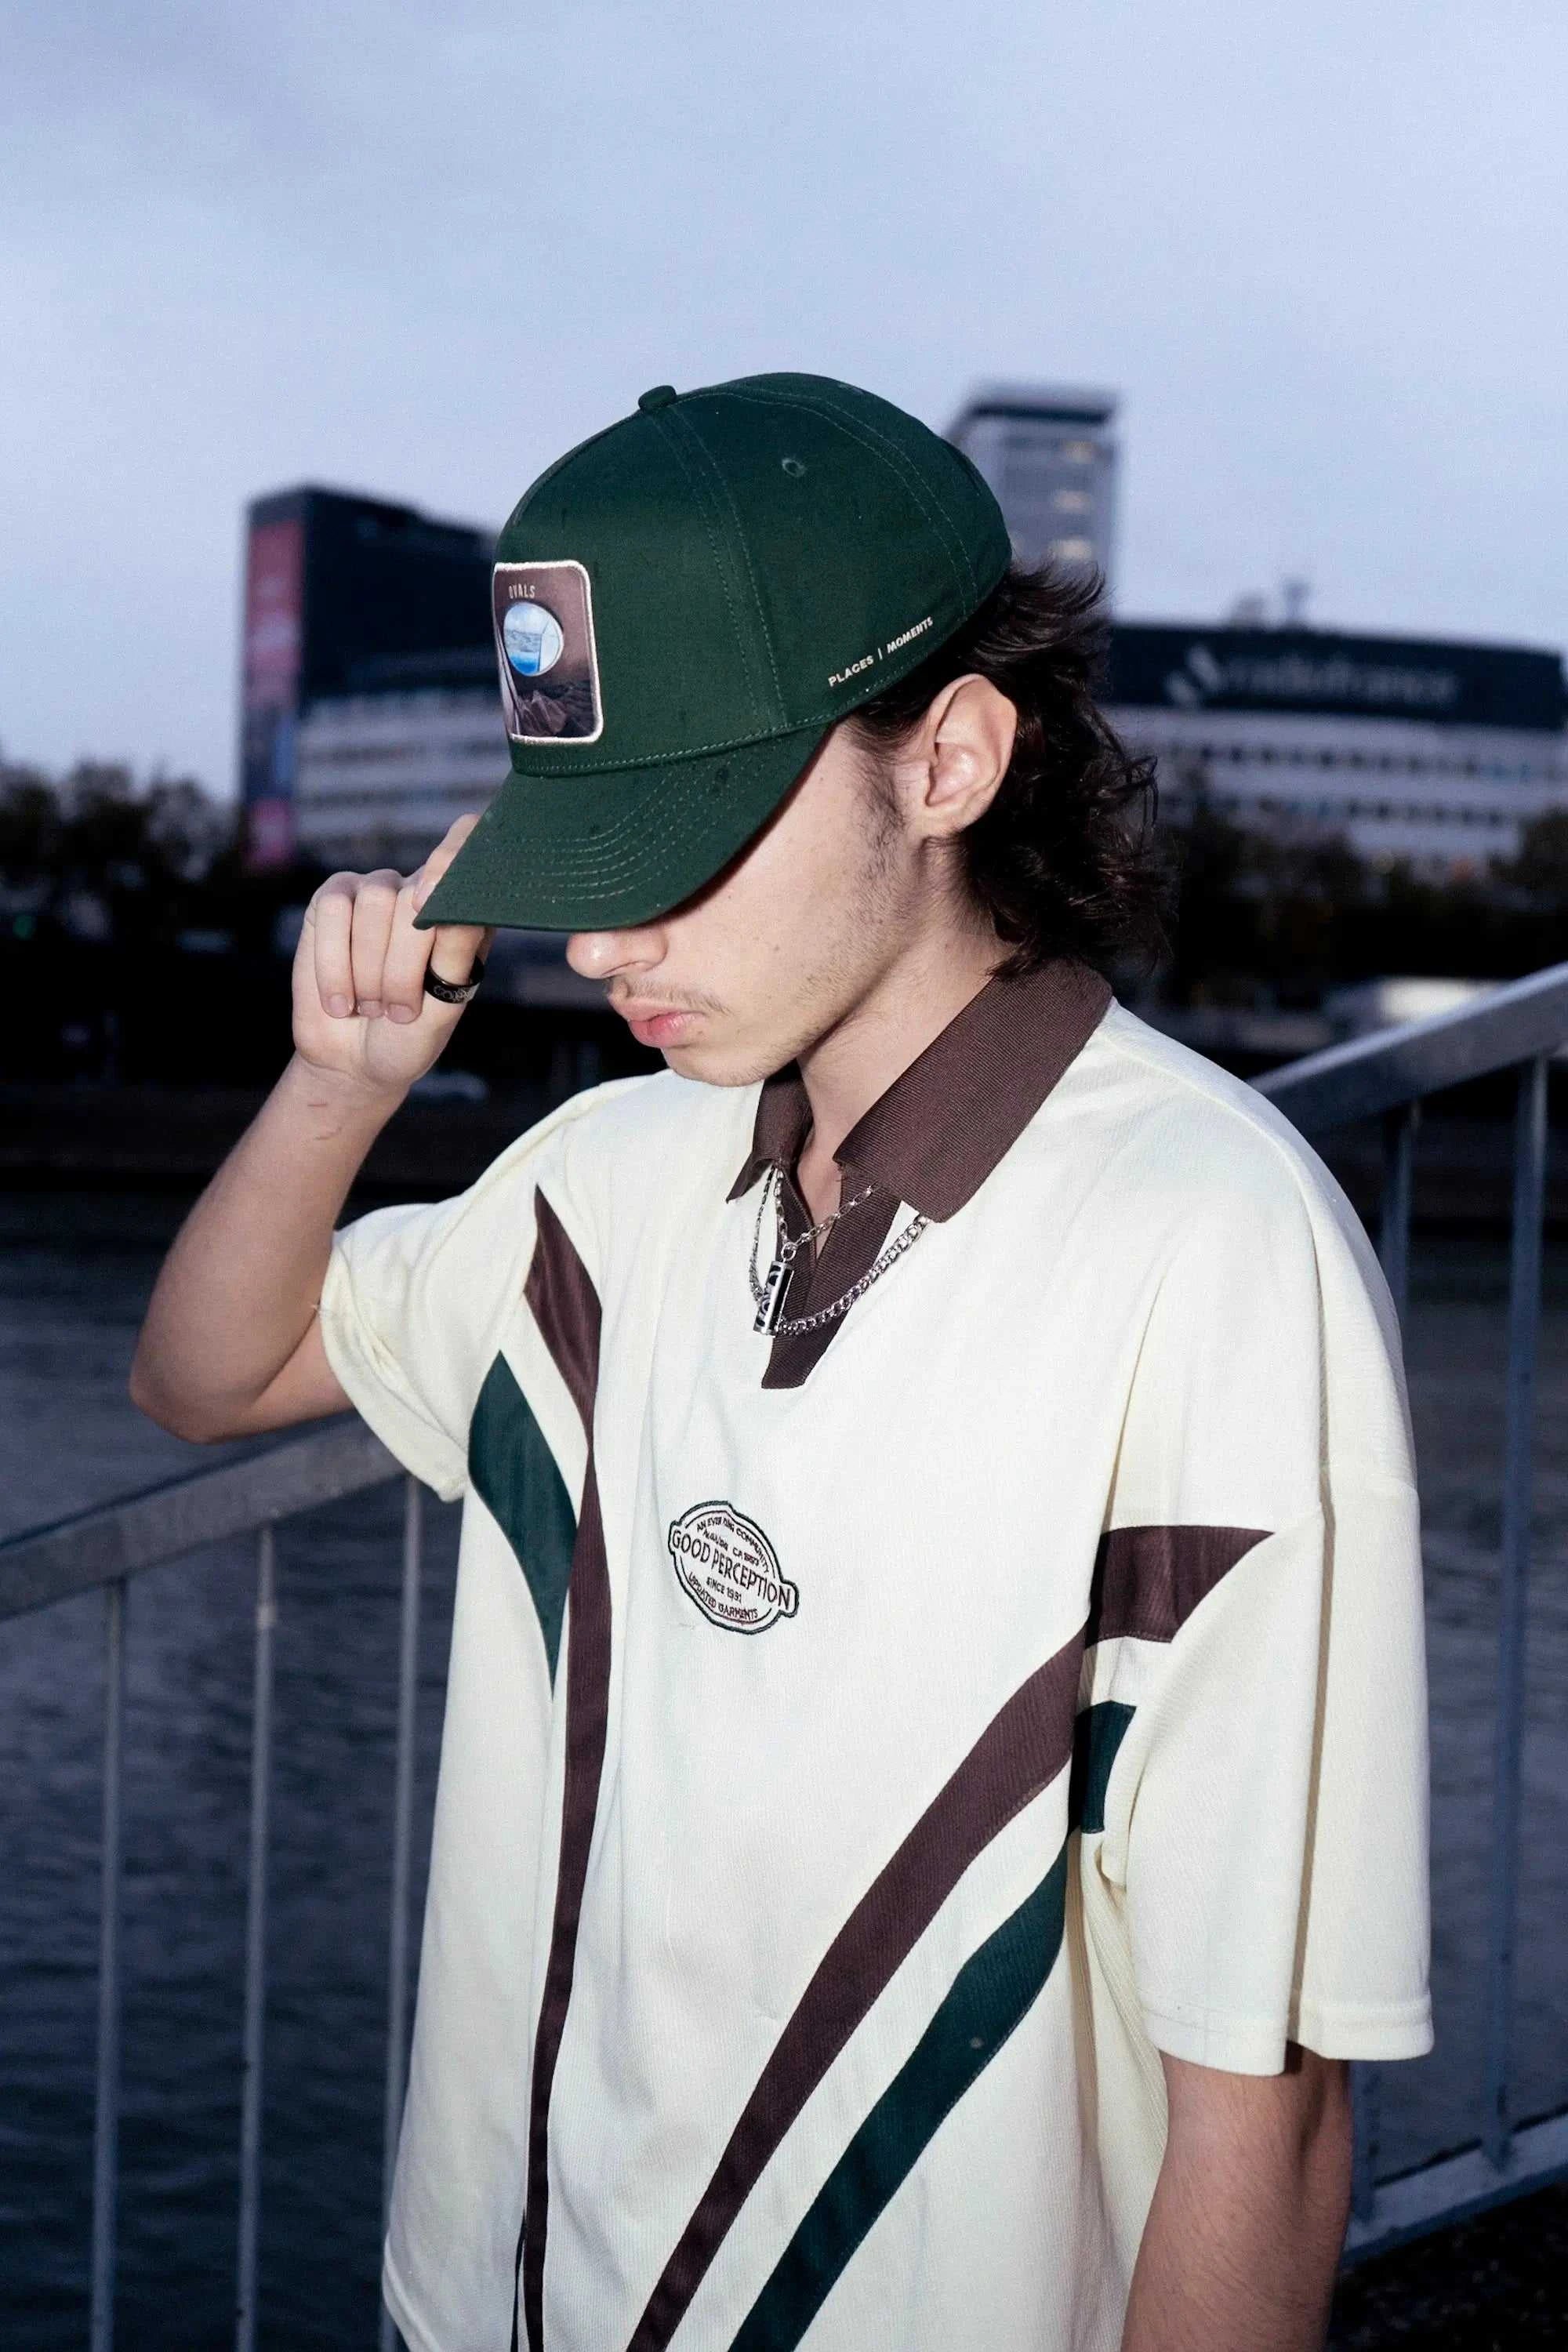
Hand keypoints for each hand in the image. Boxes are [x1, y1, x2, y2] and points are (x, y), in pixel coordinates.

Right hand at [292, 815, 495, 1097]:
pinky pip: (332, 911)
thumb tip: (459, 908)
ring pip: (374, 901)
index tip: (431, 904)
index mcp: (464, 911)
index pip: (470, 851)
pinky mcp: (331, 903)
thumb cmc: (410, 1036)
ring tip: (372, 1006)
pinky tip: (340, 1001)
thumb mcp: (444, 1008)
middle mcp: (422, 891)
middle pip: (415, 897)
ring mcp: (376, 892)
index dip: (452, 863)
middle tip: (399, 1013)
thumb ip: (457, 955)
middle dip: (403, 967)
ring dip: (368, 969)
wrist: (354, 1063)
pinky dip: (333, 965)